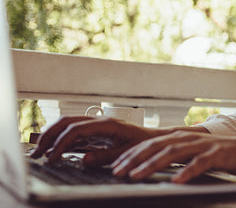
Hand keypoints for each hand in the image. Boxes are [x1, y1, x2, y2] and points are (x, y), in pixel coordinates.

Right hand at [31, 116, 157, 165]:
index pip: (76, 130)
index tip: (52, 158)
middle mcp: (100, 120)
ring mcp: (97, 123)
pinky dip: (61, 138)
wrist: (156, 139)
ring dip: (52, 135)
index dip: (61, 143)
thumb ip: (107, 156)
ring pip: (68, 123)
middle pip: (67, 121)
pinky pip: (74, 130)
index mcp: (107, 124)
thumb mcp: (127, 153)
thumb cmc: (145, 145)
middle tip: (36, 154)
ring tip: (40, 152)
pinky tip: (54, 150)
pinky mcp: (97, 130)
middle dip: (49, 136)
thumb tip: (85, 159)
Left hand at [110, 131, 235, 182]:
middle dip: (134, 159)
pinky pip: (199, 164)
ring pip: (172, 153)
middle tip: (117, 172)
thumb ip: (173, 156)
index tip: (115, 166)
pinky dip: (186, 172)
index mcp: (179, 137)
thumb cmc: (216, 154)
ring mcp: (201, 145)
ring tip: (137, 176)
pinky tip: (176, 181)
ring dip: (152, 165)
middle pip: (156, 146)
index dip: (131, 154)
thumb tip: (149, 166)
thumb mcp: (191, 152)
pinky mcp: (215, 155)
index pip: (150, 143)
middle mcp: (187, 138)